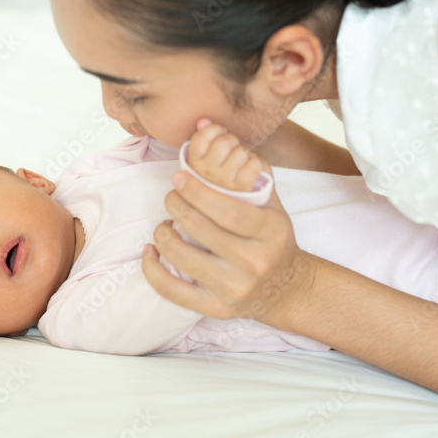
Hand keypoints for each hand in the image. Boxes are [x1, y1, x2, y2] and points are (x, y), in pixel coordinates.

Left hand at [142, 121, 315, 325]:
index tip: (179, 178)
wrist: (287, 289)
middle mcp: (254, 262)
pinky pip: (175, 292)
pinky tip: (149, 253)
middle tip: (170, 196)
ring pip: (183, 258)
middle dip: (176, 207)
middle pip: (201, 231)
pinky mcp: (217, 309)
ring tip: (164, 223)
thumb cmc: (274, 240)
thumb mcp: (274, 207)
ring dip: (163, 235)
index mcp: (271, 233)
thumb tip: (210, 128)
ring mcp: (234, 288)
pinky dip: (154, 271)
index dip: (197, 192)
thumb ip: (250, 174)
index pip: (227, 210)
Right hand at [186, 121, 263, 191]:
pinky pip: (253, 165)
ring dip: (245, 154)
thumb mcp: (207, 159)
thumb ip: (204, 137)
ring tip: (242, 163)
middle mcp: (206, 174)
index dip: (214, 130)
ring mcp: (223, 183)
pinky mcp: (242, 189)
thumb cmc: (221, 179)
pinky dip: (257, 164)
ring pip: (240, 152)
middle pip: (224, 142)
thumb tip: (203, 121)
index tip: (220, 133)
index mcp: (193, 165)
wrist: (236, 210)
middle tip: (232, 150)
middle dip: (232, 141)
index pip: (201, 138)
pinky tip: (251, 170)